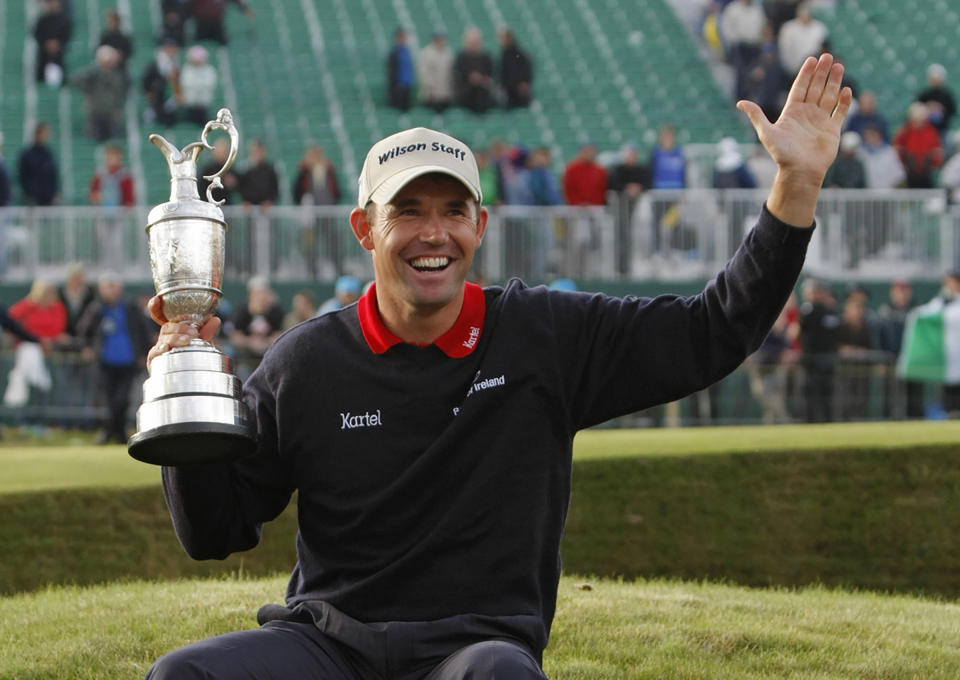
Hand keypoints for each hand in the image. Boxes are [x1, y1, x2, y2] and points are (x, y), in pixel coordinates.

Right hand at [146, 296, 221, 368]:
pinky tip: (166, 349)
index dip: (156, 307)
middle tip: (194, 331)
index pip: (161, 315)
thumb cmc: (193, 357)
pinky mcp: (155, 360)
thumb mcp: (202, 343)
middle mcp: (164, 337)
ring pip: (164, 339)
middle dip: (179, 327)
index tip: (156, 299)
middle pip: (167, 327)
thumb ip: (207, 332)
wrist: (188, 378)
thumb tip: (215, 320)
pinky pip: (155, 353)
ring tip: (188, 340)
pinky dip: (161, 350)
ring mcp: (159, 348)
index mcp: (173, 329)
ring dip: (176, 338)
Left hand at [737, 53, 852, 226]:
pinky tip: (846, 89)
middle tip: (827, 56)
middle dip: (821, 72)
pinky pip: (840, 112)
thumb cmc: (782, 154)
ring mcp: (820, 121)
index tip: (811, 59)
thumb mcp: (766, 133)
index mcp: (792, 112)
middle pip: (815, 88)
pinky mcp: (832, 130)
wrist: (799, 172)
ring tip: (838, 65)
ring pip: (828, 96)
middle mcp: (807, 114)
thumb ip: (756, 116)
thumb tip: (740, 103)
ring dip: (833, 81)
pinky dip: (844, 101)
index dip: (806, 74)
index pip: (800, 88)